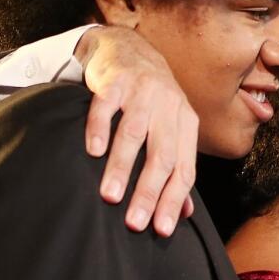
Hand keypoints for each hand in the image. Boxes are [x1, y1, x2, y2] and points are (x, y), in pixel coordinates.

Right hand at [76, 26, 197, 235]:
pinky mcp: (116, 81)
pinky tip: (93, 151)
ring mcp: (143, 92)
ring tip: (110, 196)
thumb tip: (183, 215)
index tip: (160, 230)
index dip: (173, 200)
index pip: (184, 169)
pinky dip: (100, 128)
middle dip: (148, 192)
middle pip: (162, 155)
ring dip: (122, 166)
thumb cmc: (151, 100)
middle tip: (134, 222)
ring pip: (134, 134)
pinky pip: (107, 106)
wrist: (128, 49)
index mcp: (185, 124)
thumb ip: (176, 169)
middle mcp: (169, 107)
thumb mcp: (171, 129)